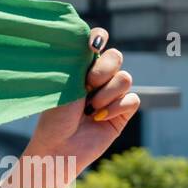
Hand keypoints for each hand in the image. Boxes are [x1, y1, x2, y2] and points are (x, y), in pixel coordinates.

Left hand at [26, 27, 138, 182]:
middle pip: (116, 57)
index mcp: (80, 68)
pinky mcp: (123, 112)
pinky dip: (116, 108)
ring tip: (89, 110)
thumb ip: (80, 61)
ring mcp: (111, 95)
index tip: (92, 47)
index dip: (98, 39)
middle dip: (103, 70)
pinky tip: (99, 118)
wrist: (59, 148)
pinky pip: (132, 99)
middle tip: (86, 85)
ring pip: (125, 79)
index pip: (97, 41)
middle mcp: (98, 79)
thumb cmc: (55, 117)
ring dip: (106, 94)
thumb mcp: (64, 85)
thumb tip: (93, 40)